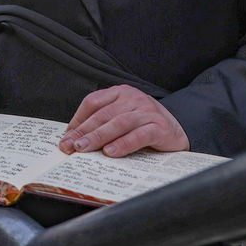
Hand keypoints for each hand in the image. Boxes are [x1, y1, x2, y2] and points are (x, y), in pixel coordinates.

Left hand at [58, 85, 188, 156]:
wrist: (180, 128)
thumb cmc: (145, 124)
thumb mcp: (123, 117)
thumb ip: (103, 122)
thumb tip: (75, 139)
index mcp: (120, 92)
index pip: (92, 102)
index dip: (77, 120)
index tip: (66, 137)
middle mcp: (133, 98)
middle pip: (103, 114)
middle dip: (83, 131)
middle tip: (70, 146)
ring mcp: (147, 111)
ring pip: (118, 123)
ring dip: (98, 137)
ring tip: (84, 148)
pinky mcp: (159, 127)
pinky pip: (138, 135)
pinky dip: (123, 144)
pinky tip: (111, 152)